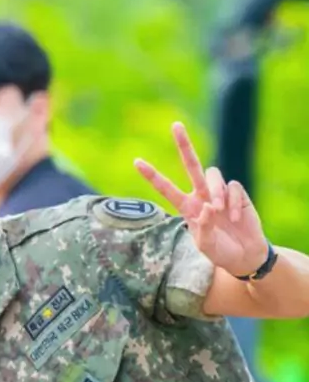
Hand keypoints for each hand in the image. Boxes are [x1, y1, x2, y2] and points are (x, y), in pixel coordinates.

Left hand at [135, 123, 267, 276]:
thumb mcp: (207, 247)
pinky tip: (235, 218)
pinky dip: (232, 203)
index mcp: (187, 208)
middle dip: (184, 145)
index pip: (166, 188)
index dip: (152, 176)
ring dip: (214, 191)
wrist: (244, 255)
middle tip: (176, 125)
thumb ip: (204, 229)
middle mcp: (201, 196)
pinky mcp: (236, 192)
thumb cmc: (220, 252)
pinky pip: (232, 187)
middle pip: (191, 165)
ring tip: (218, 211)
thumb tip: (207, 207)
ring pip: (212, 174)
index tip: (136, 162)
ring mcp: (219, 192)